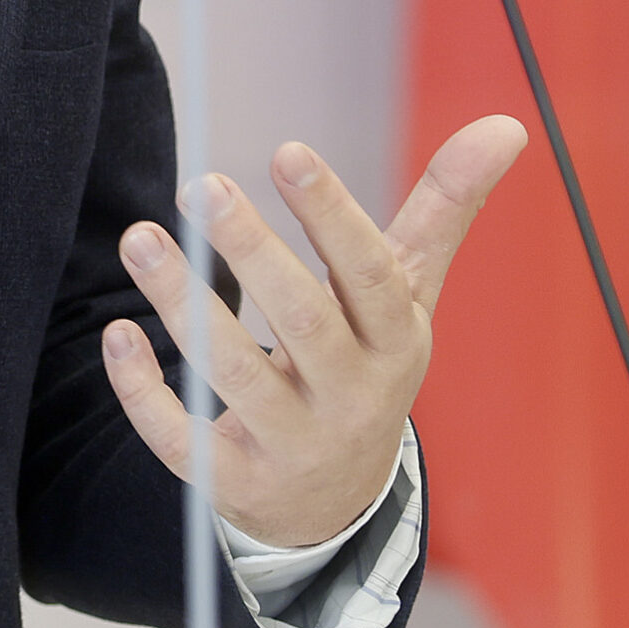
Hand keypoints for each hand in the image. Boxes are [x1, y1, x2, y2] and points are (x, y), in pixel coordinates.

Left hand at [102, 118, 526, 548]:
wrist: (338, 503)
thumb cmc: (368, 363)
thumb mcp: (410, 294)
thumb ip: (444, 208)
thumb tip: (509, 124)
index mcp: (396, 342)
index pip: (369, 274)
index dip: (332, 213)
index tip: (287, 150)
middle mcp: (351, 397)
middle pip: (302, 322)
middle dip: (251, 252)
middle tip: (200, 186)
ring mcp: (293, 445)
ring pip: (235, 374)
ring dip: (184, 304)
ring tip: (140, 238)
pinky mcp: (236, 483)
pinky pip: (185, 440)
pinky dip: (147, 390)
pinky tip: (119, 333)